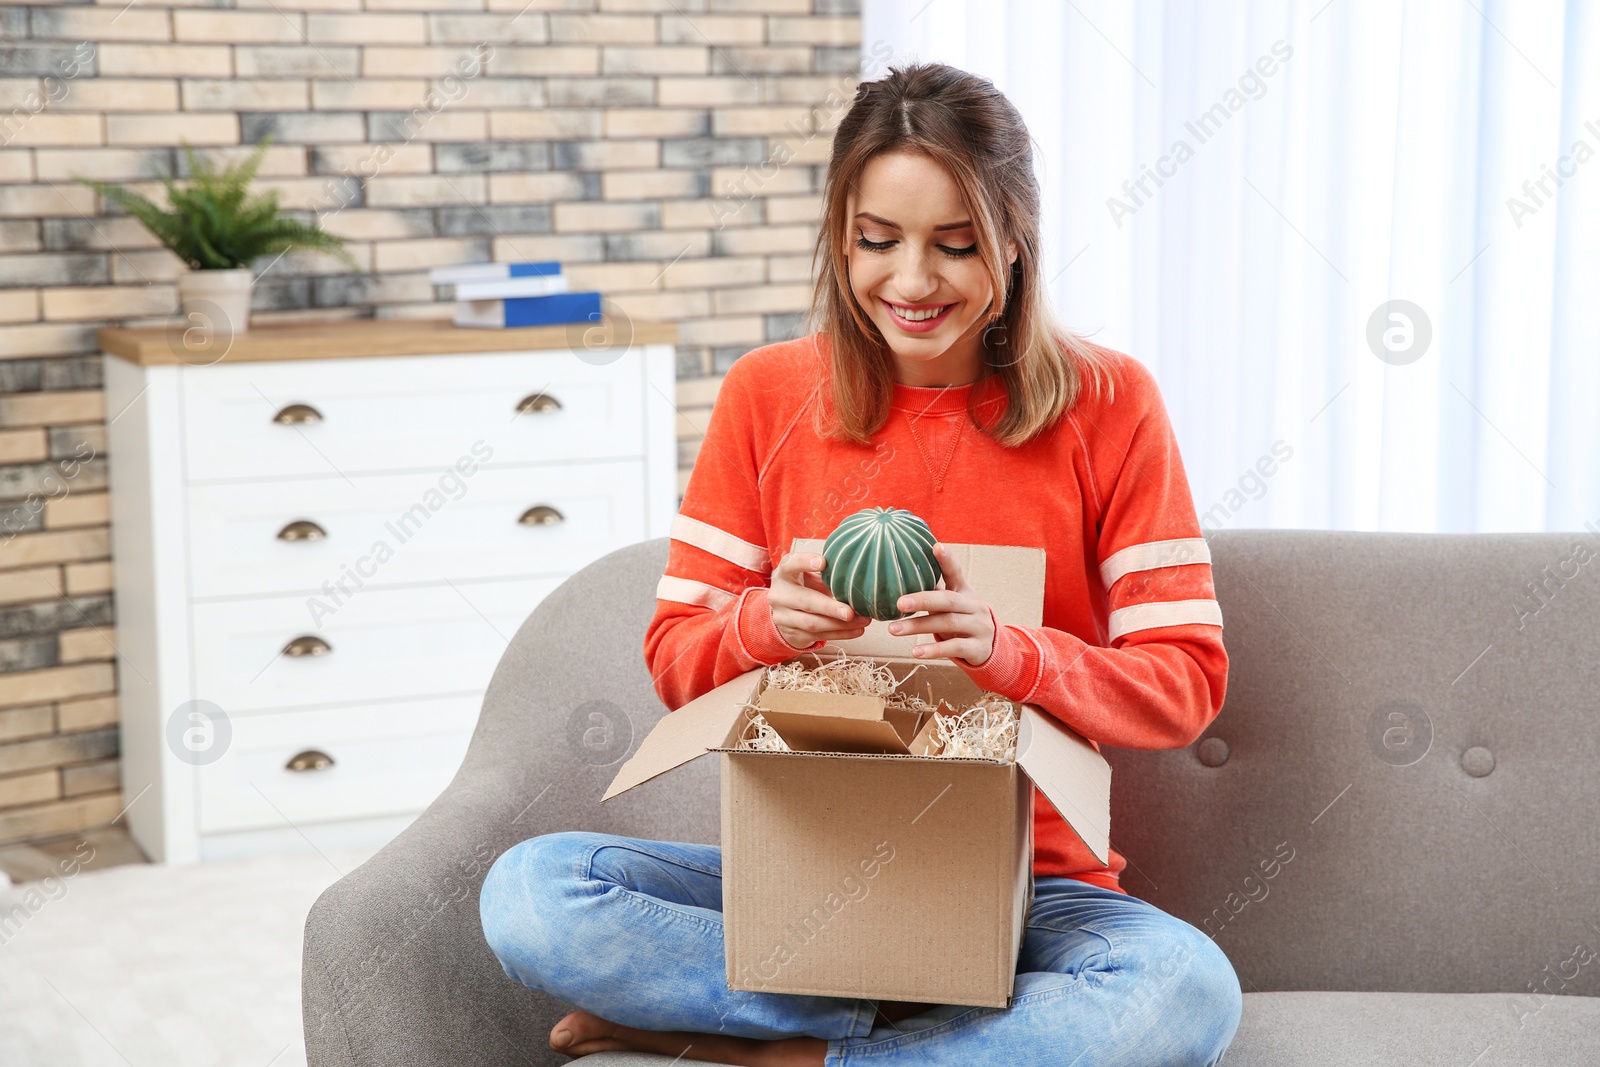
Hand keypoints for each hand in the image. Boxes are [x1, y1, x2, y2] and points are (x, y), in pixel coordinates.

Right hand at [768, 551, 871, 650]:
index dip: (805, 562)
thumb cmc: (804, 586)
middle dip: (829, 608)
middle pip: (805, 601)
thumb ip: (826, 574)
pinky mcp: (793, 634)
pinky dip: (841, 634)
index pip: (791, 564)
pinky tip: (857, 630)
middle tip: (850, 611)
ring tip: (863, 621)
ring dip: (840, 624)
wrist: (785, 611)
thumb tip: (858, 575)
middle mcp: (780, 595)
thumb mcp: (808, 575)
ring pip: (813, 623)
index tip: (823, 562)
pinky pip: (819, 636)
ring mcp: (783, 617)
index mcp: (784, 573)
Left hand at [885, 543, 995, 666]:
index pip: (956, 573)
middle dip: (922, 600)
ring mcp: (978, 627)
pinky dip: (934, 650)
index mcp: (965, 591)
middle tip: (898, 603)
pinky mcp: (978, 648)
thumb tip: (902, 577)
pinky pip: (954, 648)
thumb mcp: (953, 605)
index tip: (936, 546)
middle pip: (948, 600)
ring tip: (893, 629)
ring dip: (918, 626)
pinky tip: (915, 652)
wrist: (990, 648)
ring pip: (947, 624)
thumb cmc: (962, 621)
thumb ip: (934, 592)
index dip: (947, 560)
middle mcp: (974, 606)